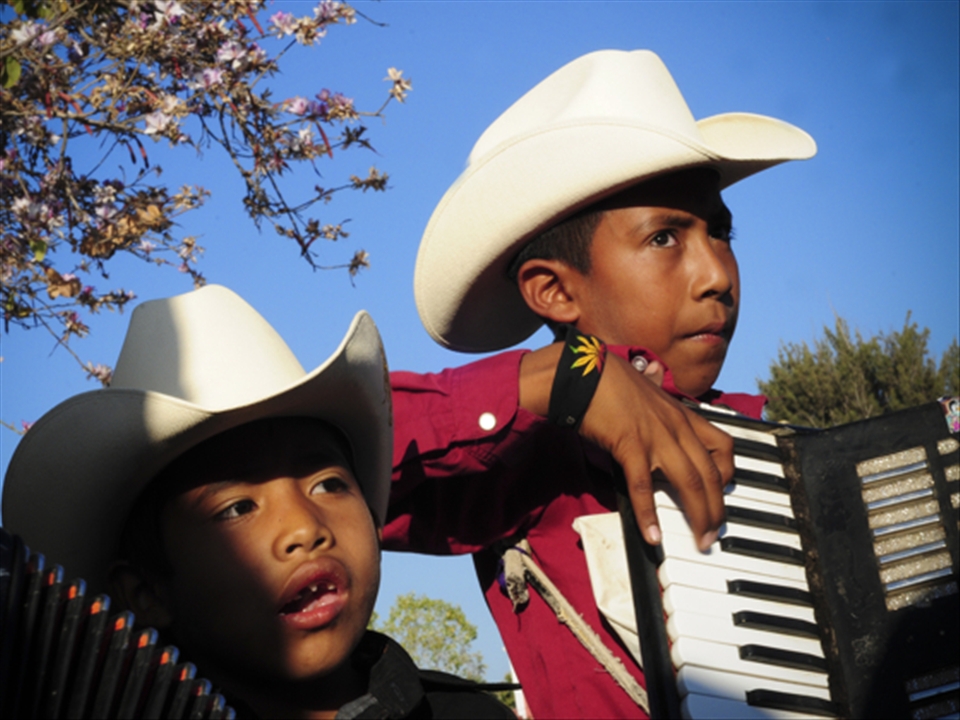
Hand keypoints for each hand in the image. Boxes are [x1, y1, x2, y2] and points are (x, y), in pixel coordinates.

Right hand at [519, 346, 733, 550]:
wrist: (583, 372)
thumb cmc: (608, 378)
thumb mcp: (644, 386)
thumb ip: (654, 389)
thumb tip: (654, 375)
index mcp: (681, 414)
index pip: (723, 446)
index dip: (728, 474)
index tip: (722, 494)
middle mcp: (676, 426)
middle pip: (710, 473)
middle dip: (717, 509)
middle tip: (714, 533)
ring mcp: (656, 437)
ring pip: (690, 482)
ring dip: (698, 515)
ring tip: (700, 540)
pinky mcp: (631, 446)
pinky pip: (645, 487)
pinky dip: (650, 514)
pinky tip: (653, 535)